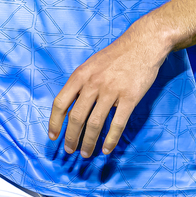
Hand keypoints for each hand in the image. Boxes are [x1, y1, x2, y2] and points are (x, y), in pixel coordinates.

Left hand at [48, 17, 165, 157]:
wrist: (142, 43)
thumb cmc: (116, 55)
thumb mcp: (92, 63)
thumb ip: (81, 82)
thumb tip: (70, 105)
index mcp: (81, 75)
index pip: (61, 102)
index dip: (55, 122)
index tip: (53, 136)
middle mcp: (93, 84)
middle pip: (76, 117)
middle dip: (71, 137)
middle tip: (69, 150)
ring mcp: (112, 91)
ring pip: (95, 124)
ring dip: (88, 142)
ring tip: (85, 153)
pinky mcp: (129, 98)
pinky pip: (117, 124)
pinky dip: (111, 140)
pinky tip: (106, 149)